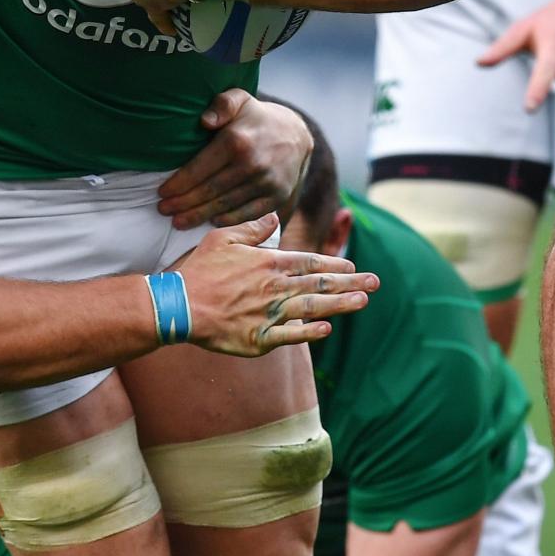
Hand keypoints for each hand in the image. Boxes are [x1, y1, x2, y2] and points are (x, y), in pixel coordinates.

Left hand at [160, 90, 313, 226]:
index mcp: (236, 141)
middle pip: (209, 191)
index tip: (161, 193)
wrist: (296, 134)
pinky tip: (210, 222)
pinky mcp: (276, 196)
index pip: (199, 169)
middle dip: (183, 204)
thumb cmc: (256, 117)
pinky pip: (247, 214)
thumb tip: (204, 121)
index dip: (178, 184)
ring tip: (179, 221)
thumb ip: (220, 105)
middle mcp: (252, 164)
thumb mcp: (239, 99)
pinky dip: (227, 221)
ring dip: (198, 216)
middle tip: (163, 210)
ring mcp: (266, 182)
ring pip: (224, 205)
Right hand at [170, 215, 374, 355]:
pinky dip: (309, 332)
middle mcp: (274, 288)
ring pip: (312, 309)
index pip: (310, 263)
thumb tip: (273, 216)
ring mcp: (269, 314)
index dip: (333, 265)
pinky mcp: (258, 339)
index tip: (352, 266)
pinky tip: (327, 329)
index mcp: (268, 263)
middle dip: (350, 284)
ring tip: (362, 301)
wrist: (179, 306)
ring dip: (340, 305)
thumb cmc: (199, 270)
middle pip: (319, 285)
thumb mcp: (223, 237)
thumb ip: (252, 227)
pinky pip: (290, 336)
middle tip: (375, 282)